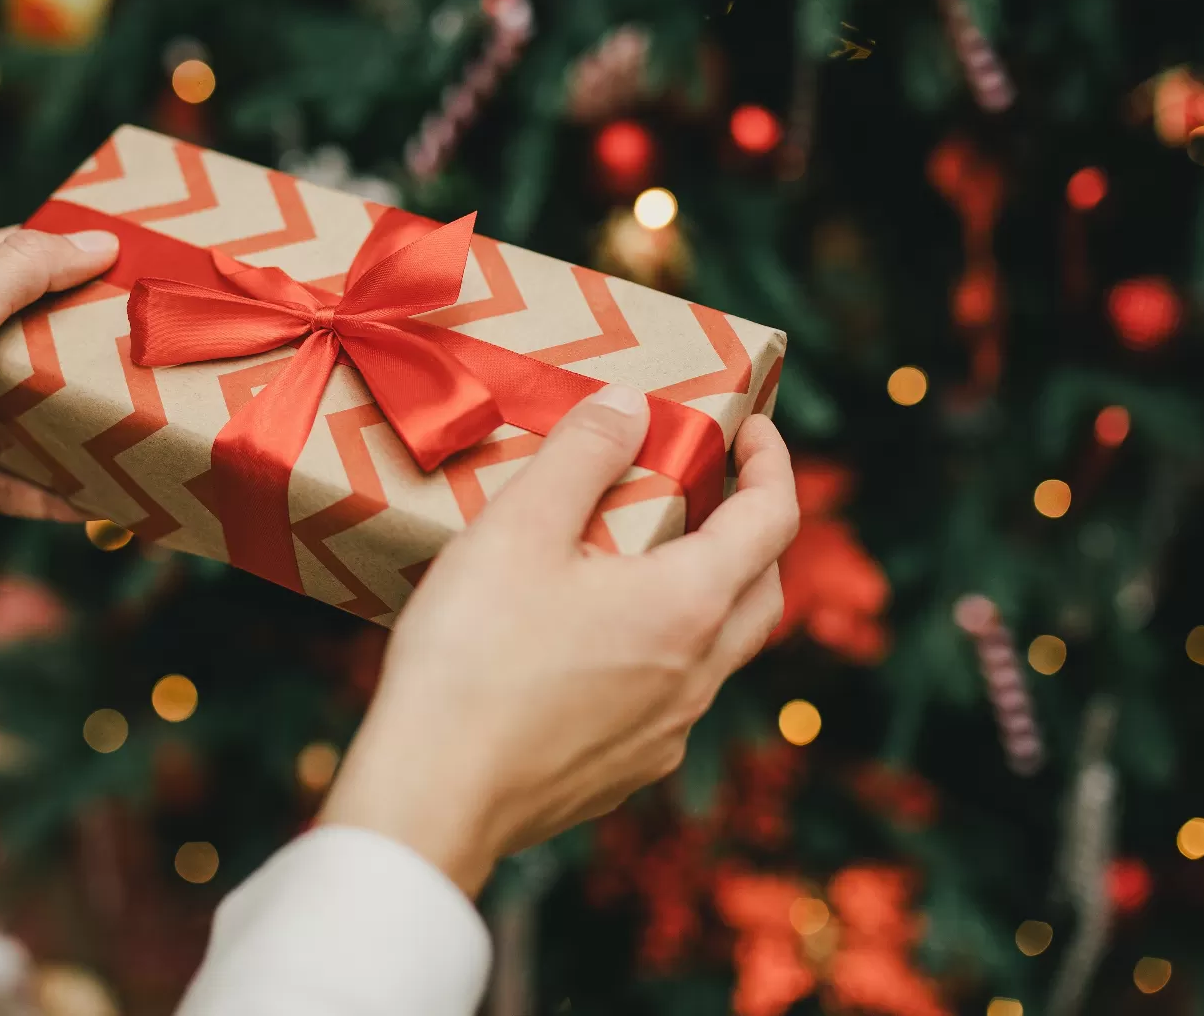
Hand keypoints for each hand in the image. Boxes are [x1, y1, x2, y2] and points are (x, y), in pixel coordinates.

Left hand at [0, 227, 120, 665]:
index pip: (10, 258)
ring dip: (81, 418)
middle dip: (89, 340)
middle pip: (29, 336)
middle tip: (160, 342)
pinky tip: (108, 500)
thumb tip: (94, 243)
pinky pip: (17, 483)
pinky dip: (60, 491)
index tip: (141, 263)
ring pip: (28, 411)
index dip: (72, 254)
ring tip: (148, 416)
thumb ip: (17, 276)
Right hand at [319, 386, 798, 894]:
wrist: (431, 797)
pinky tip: (590, 639)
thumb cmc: (472, 658)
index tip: (750, 427)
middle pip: (762, 590)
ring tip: (639, 557)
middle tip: (706, 488)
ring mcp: (664, 734)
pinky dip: (656, 652)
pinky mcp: (622, 773)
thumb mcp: (518, 528)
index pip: (773, 519)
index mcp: (688, 606)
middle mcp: (696, 677)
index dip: (772, 461)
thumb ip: (582, 454)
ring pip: (715, 651)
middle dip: (750, 530)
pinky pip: (666, 699)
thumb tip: (629, 407)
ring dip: (702, 595)